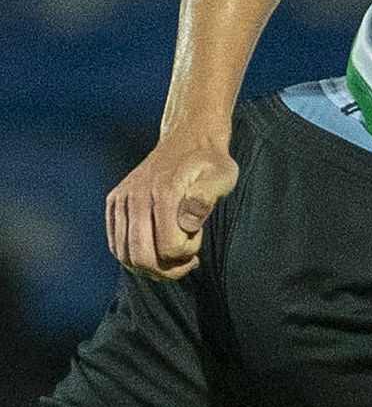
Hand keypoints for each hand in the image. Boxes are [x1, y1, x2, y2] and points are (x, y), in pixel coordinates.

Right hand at [107, 134, 237, 279]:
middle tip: (186, 259)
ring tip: (172, 252)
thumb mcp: (223, 175)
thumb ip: (207, 197)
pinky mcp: (113, 203)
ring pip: (125, 256)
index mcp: (164, 192)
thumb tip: (188, 223)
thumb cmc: (211, 162)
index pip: (169, 248)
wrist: (189, 137)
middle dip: (168, 269)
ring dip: (151, 265)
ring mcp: (121, 200)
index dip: (188, 253)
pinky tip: (155, 247)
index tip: (198, 238)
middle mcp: (136, 196)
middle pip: (142, 258)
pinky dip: (134, 256)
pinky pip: (116, 245)